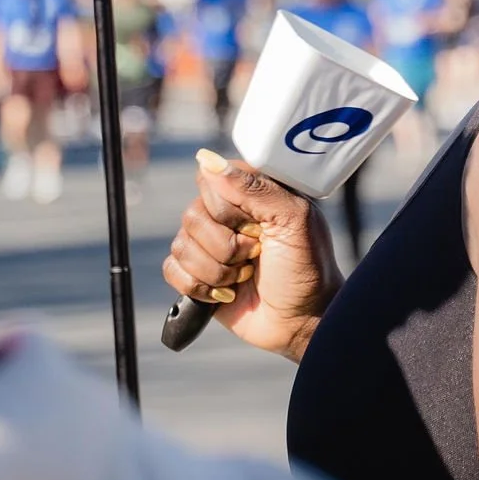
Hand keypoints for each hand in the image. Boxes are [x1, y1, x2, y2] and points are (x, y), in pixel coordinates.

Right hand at [162, 151, 339, 357]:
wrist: (301, 321)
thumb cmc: (307, 267)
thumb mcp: (293, 220)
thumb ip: (254, 187)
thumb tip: (206, 158)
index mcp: (248, 192)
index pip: (209, 181)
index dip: (228, 209)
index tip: (259, 227)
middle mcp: (224, 214)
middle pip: (191, 216)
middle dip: (227, 246)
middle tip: (257, 255)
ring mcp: (208, 244)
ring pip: (181, 246)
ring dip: (218, 271)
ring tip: (246, 277)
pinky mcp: (196, 274)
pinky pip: (171, 270)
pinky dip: (200, 288)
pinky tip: (227, 294)